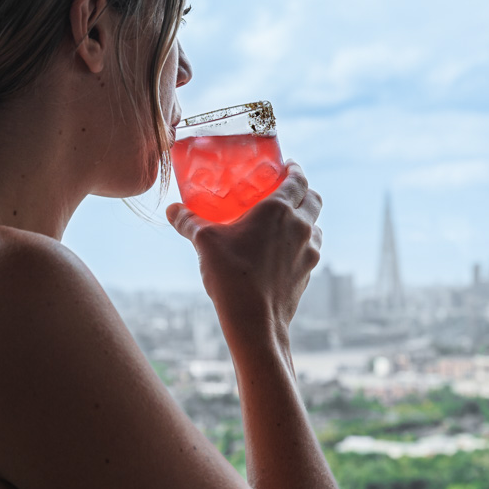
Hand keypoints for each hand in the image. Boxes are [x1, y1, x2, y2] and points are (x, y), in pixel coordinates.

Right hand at [166, 163, 321, 344]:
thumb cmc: (230, 277)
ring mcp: (309, 250)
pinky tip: (284, 251)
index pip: (298, 180)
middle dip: (304, 191)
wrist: (255, 323)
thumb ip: (189, 222)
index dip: (295, 170)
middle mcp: (300, 226)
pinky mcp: (309, 272)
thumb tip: (172, 210)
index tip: (288, 166)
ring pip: (315, 224)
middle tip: (287, 190)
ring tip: (286, 221)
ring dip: (305, 218)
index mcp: (278, 210)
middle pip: (313, 198)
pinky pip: (311, 248)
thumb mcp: (204, 243)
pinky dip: (302, 242)